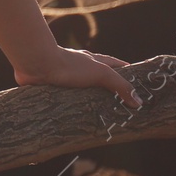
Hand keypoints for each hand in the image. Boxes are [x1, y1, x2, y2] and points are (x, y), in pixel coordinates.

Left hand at [14, 46, 141, 106]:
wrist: (36, 64)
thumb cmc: (68, 65)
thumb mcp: (100, 73)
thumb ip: (120, 86)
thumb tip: (139, 102)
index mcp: (91, 60)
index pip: (113, 64)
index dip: (125, 71)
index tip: (137, 80)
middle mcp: (78, 67)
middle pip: (97, 77)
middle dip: (108, 89)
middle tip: (121, 105)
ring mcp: (65, 77)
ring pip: (81, 89)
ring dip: (89, 99)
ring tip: (101, 115)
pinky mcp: (53, 87)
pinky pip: (66, 98)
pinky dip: (72, 105)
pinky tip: (76, 115)